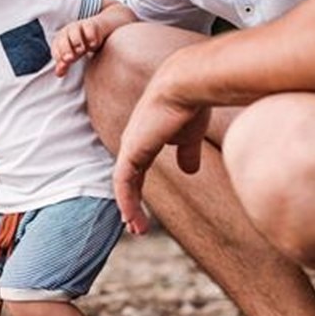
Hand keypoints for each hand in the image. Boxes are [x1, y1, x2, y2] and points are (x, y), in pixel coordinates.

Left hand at [51, 18, 106, 76]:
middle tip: (71, 58)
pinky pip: (89, 28)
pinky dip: (91, 37)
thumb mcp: (72, 55)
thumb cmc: (81, 44)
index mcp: (60, 39)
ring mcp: (78, 27)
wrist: (96, 30)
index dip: (58, 56)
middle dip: (66, 49)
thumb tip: (59, 74)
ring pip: (75, 33)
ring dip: (77, 42)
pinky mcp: (90, 24)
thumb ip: (65, 64)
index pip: (56, 48)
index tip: (64, 65)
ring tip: (83, 51)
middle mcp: (67, 32)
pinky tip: (93, 45)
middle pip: (63, 39)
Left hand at [112, 74, 210, 234]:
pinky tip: (131, 217)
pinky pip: (123, 182)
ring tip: (137, 230)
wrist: (187, 85)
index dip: (138, 191)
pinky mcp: (132, 150)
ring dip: (129, 208)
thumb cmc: (190, 105)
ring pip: (124, 184)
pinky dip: (126, 201)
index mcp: (145, 139)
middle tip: (136, 226)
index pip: (137, 169)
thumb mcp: (190, 137)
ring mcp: (130, 146)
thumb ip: (187, 153)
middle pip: (127, 179)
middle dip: (131, 204)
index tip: (143, 210)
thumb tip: (189, 171)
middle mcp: (133, 143)